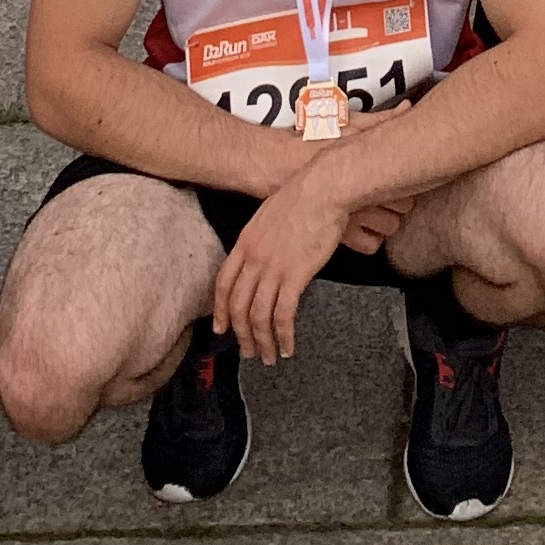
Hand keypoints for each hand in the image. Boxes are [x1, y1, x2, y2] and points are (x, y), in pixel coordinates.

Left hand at [211, 147, 359, 361]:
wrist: (325, 187)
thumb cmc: (305, 195)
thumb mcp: (271, 213)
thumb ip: (262, 236)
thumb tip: (264, 254)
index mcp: (245, 241)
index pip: (223, 283)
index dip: (219, 310)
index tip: (221, 328)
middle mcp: (254, 258)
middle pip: (238, 306)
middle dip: (241, 335)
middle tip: (248, 352)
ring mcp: (272, 267)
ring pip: (258, 316)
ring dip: (262, 342)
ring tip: (269, 357)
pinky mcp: (295, 275)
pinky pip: (283, 315)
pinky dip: (283, 336)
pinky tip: (288, 347)